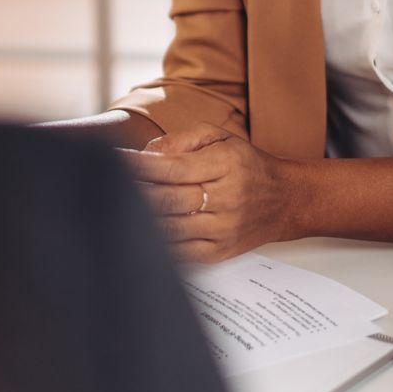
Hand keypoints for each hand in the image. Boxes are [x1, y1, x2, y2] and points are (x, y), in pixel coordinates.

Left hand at [121, 122, 296, 262]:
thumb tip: (146, 153)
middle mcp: (227, 198)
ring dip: (140, 220)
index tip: (113, 161)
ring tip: (116, 209)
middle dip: (134, 193)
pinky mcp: (219, 252)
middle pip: (167, 200)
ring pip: (170, 229)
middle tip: (107, 186)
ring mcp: (223, 229)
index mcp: (226, 164)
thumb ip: (182, 139)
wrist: (285, 200)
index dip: (138, 166)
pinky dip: (156, 244)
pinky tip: (138, 234)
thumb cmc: (247, 166)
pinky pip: (180, 253)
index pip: (172, 167)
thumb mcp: (220, 138)